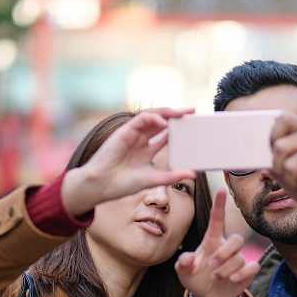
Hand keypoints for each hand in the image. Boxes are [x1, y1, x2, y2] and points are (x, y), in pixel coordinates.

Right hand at [62, 108, 195, 216]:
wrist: (102, 185)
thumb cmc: (123, 184)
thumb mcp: (154, 179)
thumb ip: (173, 176)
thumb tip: (193, 174)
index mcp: (146, 150)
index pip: (165, 135)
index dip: (178, 129)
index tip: (193, 126)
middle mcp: (140, 140)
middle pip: (161, 122)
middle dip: (176, 115)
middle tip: (192, 111)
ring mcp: (132, 134)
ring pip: (152, 116)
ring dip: (167, 112)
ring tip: (182, 113)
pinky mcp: (124, 131)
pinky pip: (141, 119)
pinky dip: (154, 118)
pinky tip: (165, 122)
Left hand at [175, 190, 259, 296]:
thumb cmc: (195, 277)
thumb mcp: (183, 271)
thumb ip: (183, 263)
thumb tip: (189, 259)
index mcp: (212, 241)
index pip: (217, 220)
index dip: (219, 205)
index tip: (221, 190)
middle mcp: (227, 247)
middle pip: (237, 239)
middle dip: (224, 253)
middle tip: (211, 265)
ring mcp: (238, 259)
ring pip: (239, 258)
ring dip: (225, 270)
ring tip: (214, 278)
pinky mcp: (247, 271)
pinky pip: (252, 266)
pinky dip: (242, 274)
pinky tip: (232, 280)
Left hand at [270, 114, 296, 220]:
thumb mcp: (287, 171)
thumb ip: (274, 159)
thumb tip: (255, 156)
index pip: (282, 119)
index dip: (272, 135)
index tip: (273, 151)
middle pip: (280, 147)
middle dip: (279, 168)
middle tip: (291, 176)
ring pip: (290, 166)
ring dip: (293, 182)